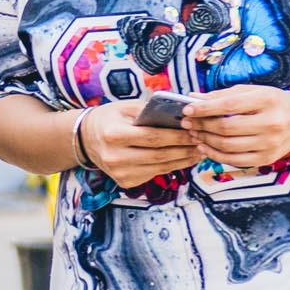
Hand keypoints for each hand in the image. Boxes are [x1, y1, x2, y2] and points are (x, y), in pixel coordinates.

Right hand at [77, 101, 207, 190]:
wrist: (86, 139)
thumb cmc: (110, 119)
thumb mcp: (126, 108)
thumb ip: (151, 111)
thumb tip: (181, 115)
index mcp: (113, 135)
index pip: (152, 137)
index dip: (176, 136)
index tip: (195, 130)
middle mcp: (114, 157)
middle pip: (158, 155)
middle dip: (184, 149)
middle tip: (203, 141)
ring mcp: (119, 173)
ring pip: (159, 168)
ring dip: (183, 160)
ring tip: (199, 150)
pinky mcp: (124, 181)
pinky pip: (154, 174)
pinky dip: (172, 167)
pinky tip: (184, 158)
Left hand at [181, 85, 289, 169]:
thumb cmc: (272, 102)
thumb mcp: (252, 91)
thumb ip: (222, 95)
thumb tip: (192, 99)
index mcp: (268, 100)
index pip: (229, 105)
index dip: (205, 108)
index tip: (187, 109)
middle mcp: (272, 122)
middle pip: (226, 127)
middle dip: (202, 125)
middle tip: (187, 122)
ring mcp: (270, 143)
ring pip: (228, 146)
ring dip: (205, 140)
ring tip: (194, 133)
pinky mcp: (266, 159)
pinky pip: (234, 160)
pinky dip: (215, 154)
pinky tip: (204, 146)